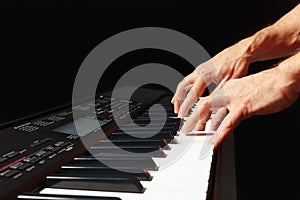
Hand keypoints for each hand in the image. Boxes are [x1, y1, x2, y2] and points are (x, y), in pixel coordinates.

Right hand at [172, 38, 252, 117]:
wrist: (241, 52)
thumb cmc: (237, 64)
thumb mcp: (228, 84)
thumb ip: (217, 95)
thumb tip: (209, 106)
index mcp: (205, 75)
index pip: (192, 94)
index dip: (186, 105)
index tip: (183, 114)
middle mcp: (200, 71)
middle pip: (182, 86)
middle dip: (178, 100)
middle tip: (177, 110)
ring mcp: (200, 69)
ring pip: (184, 82)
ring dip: (180, 93)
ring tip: (177, 103)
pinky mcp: (203, 68)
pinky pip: (189, 79)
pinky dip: (185, 88)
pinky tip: (187, 93)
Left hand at [180, 66, 298, 149]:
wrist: (283, 79)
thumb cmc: (268, 86)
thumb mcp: (247, 92)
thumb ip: (236, 101)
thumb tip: (231, 112)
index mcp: (228, 88)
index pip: (208, 101)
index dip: (198, 112)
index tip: (193, 120)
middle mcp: (227, 92)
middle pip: (203, 105)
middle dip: (193, 118)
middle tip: (187, 129)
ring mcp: (234, 99)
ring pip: (209, 112)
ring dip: (199, 125)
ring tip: (194, 136)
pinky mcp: (243, 106)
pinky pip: (228, 123)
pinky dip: (220, 134)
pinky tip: (214, 142)